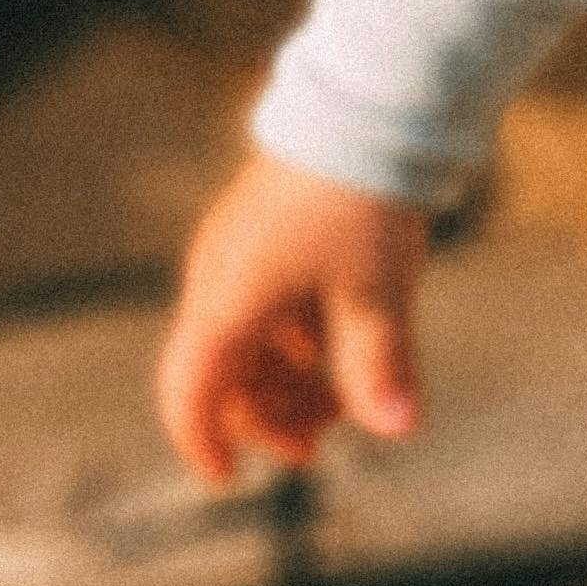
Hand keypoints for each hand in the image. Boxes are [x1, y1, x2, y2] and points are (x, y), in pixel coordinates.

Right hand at [158, 152, 430, 487]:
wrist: (372, 105)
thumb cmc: (364, 201)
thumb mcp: (378, 293)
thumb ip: (379, 367)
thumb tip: (397, 429)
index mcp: (227, 299)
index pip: (189, 392)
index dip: (202, 443)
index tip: (230, 480)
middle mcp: (221, 277)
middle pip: (224, 372)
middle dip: (269, 416)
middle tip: (320, 447)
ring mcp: (245, 252)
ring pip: (253, 340)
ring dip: (292, 380)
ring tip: (349, 403)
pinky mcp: (274, 232)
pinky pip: (274, 304)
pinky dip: (305, 338)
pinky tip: (354, 348)